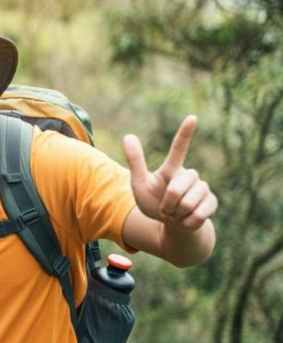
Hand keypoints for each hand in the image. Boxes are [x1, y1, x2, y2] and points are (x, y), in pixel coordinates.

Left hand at [122, 115, 217, 230]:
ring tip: (176, 213)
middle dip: (167, 204)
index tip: (192, 117)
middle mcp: (190, 175)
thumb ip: (135, 161)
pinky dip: (188, 222)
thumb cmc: (153, 202)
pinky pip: (199, 214)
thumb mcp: (139, 184)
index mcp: (172, 169)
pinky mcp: (212, 202)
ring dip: (177, 214)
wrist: (171, 224)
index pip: (179, 148)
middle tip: (165, 208)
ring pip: (188, 203)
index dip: (185, 133)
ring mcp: (203, 188)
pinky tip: (187, 220)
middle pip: (177, 189)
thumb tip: (128, 135)